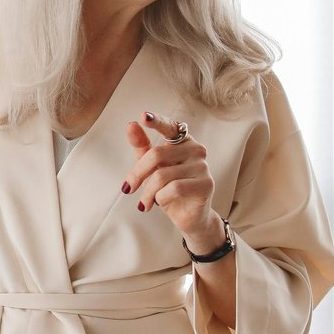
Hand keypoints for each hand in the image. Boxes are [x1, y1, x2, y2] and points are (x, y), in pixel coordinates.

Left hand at [121, 111, 219, 244]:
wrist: (188, 216)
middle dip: (137, 174)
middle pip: (156, 155)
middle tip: (127, 189)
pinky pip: (173, 188)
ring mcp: (203, 166)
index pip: (169, 127)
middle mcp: (196, 149)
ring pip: (162, 175)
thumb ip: (142, 147)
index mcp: (182, 141)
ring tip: (144, 203)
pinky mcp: (206, 184)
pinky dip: (160, 198)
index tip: (143, 116)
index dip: (157, 121)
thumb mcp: (151, 168)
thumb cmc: (168, 189)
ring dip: (147, 192)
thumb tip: (131, 125)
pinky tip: (161, 203)